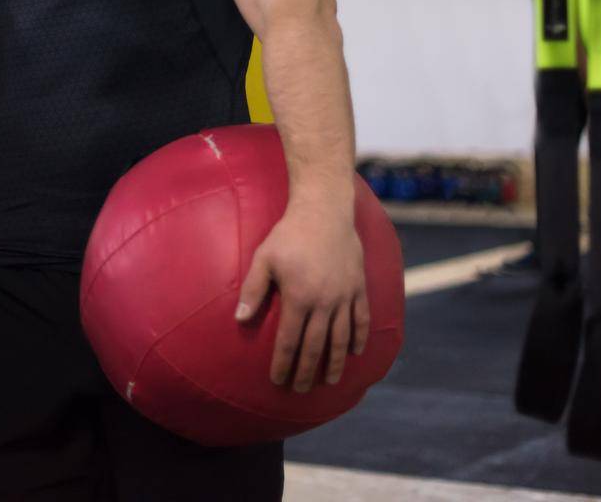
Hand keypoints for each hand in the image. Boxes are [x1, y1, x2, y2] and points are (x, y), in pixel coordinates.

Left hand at [235, 196, 368, 391]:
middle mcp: (324, 303)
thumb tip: (238, 320)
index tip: (277, 381)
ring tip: (329, 381)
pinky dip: (359, 337)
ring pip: (341, 338)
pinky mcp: (359, 287)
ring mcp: (345, 296)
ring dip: (335, 363)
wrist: (324, 211)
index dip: (283, 364)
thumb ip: (252, 290)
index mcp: (299, 298)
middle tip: (301, 390)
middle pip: (316, 347)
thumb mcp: (264, 259)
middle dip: (307, 371)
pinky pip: (361, 319)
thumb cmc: (288, 234)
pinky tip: (355, 352)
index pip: (289, 341)